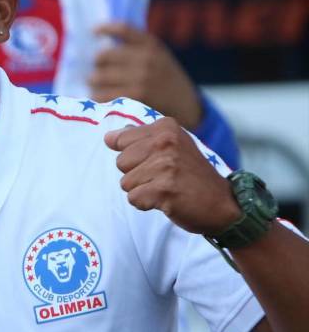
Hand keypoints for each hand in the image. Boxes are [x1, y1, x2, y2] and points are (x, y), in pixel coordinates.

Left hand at [90, 22, 202, 128]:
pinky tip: (98, 97)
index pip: (123, 29)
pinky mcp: (135, 97)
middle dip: (96, 64)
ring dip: (93, 82)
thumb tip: (100, 46)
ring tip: (95, 85)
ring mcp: (141, 78)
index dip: (105, 28)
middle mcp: (146, 58)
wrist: (185, 104)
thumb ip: (136, 48)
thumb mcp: (158, 56)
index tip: (93, 31)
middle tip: (96, 70)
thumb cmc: (164, 78)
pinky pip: (103, 95)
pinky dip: (96, 96)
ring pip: (99, 77)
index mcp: (151, 44)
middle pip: (103, 56)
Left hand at [105, 117, 240, 234]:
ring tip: (165, 188)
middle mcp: (166, 142)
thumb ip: (140, 138)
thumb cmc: (191, 175)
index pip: (120, 140)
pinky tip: (166, 200)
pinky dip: (146, 204)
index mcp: (166, 127)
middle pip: (120, 162)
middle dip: (136, 174)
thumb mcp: (171, 145)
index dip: (133, 156)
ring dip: (142, 190)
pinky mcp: (164, 189)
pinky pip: (134, 198)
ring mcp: (166, 165)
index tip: (155, 161)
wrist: (222, 203)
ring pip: (125, 182)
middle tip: (163, 177)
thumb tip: (109, 137)